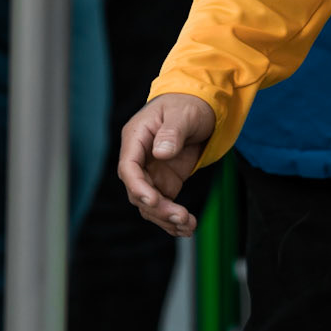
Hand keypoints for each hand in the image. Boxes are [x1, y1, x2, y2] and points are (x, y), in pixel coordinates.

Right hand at [118, 93, 215, 237]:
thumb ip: (172, 132)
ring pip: (150, 204)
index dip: (138, 187)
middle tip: (181, 217)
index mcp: (136, 137)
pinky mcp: (165, 181)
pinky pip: (163, 205)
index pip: (128, 167)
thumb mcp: (182, 113)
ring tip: (189, 226)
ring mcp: (152, 172)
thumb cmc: (187, 103)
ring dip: (166, 219)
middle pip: (138, 191)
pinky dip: (173, 218)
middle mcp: (140, 158)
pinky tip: (187, 228)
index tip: (153, 201)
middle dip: (158, 208)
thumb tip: (161, 152)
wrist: (201, 105)